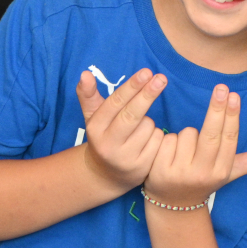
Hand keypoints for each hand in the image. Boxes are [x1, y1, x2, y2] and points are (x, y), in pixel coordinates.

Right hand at [76, 68, 166, 192]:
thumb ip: (88, 95)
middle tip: (161, 78)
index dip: (132, 87)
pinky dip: (157, 136)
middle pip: (132, 115)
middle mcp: (108, 144)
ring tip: (138, 131)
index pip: (115, 103)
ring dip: (149, 122)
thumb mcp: (93, 118)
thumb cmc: (103, 137)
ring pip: (149, 127)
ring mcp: (126, 158)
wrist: (106, 175)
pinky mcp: (142, 168)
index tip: (146, 72)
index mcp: (95, 128)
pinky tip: (146, 143)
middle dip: (148, 95)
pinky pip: (158, 141)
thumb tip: (85, 73)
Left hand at [144, 84, 246, 206]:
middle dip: (216, 109)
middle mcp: (202, 173)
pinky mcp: (159, 170)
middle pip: (210, 135)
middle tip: (221, 87)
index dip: (231, 116)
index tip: (234, 95)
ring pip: (186, 134)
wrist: (174, 205)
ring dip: (185, 135)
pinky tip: (168, 152)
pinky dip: (167, 140)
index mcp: (221, 170)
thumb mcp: (230, 172)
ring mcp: (180, 173)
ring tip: (185, 150)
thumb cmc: (205, 179)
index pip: (228, 139)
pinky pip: (166, 139)